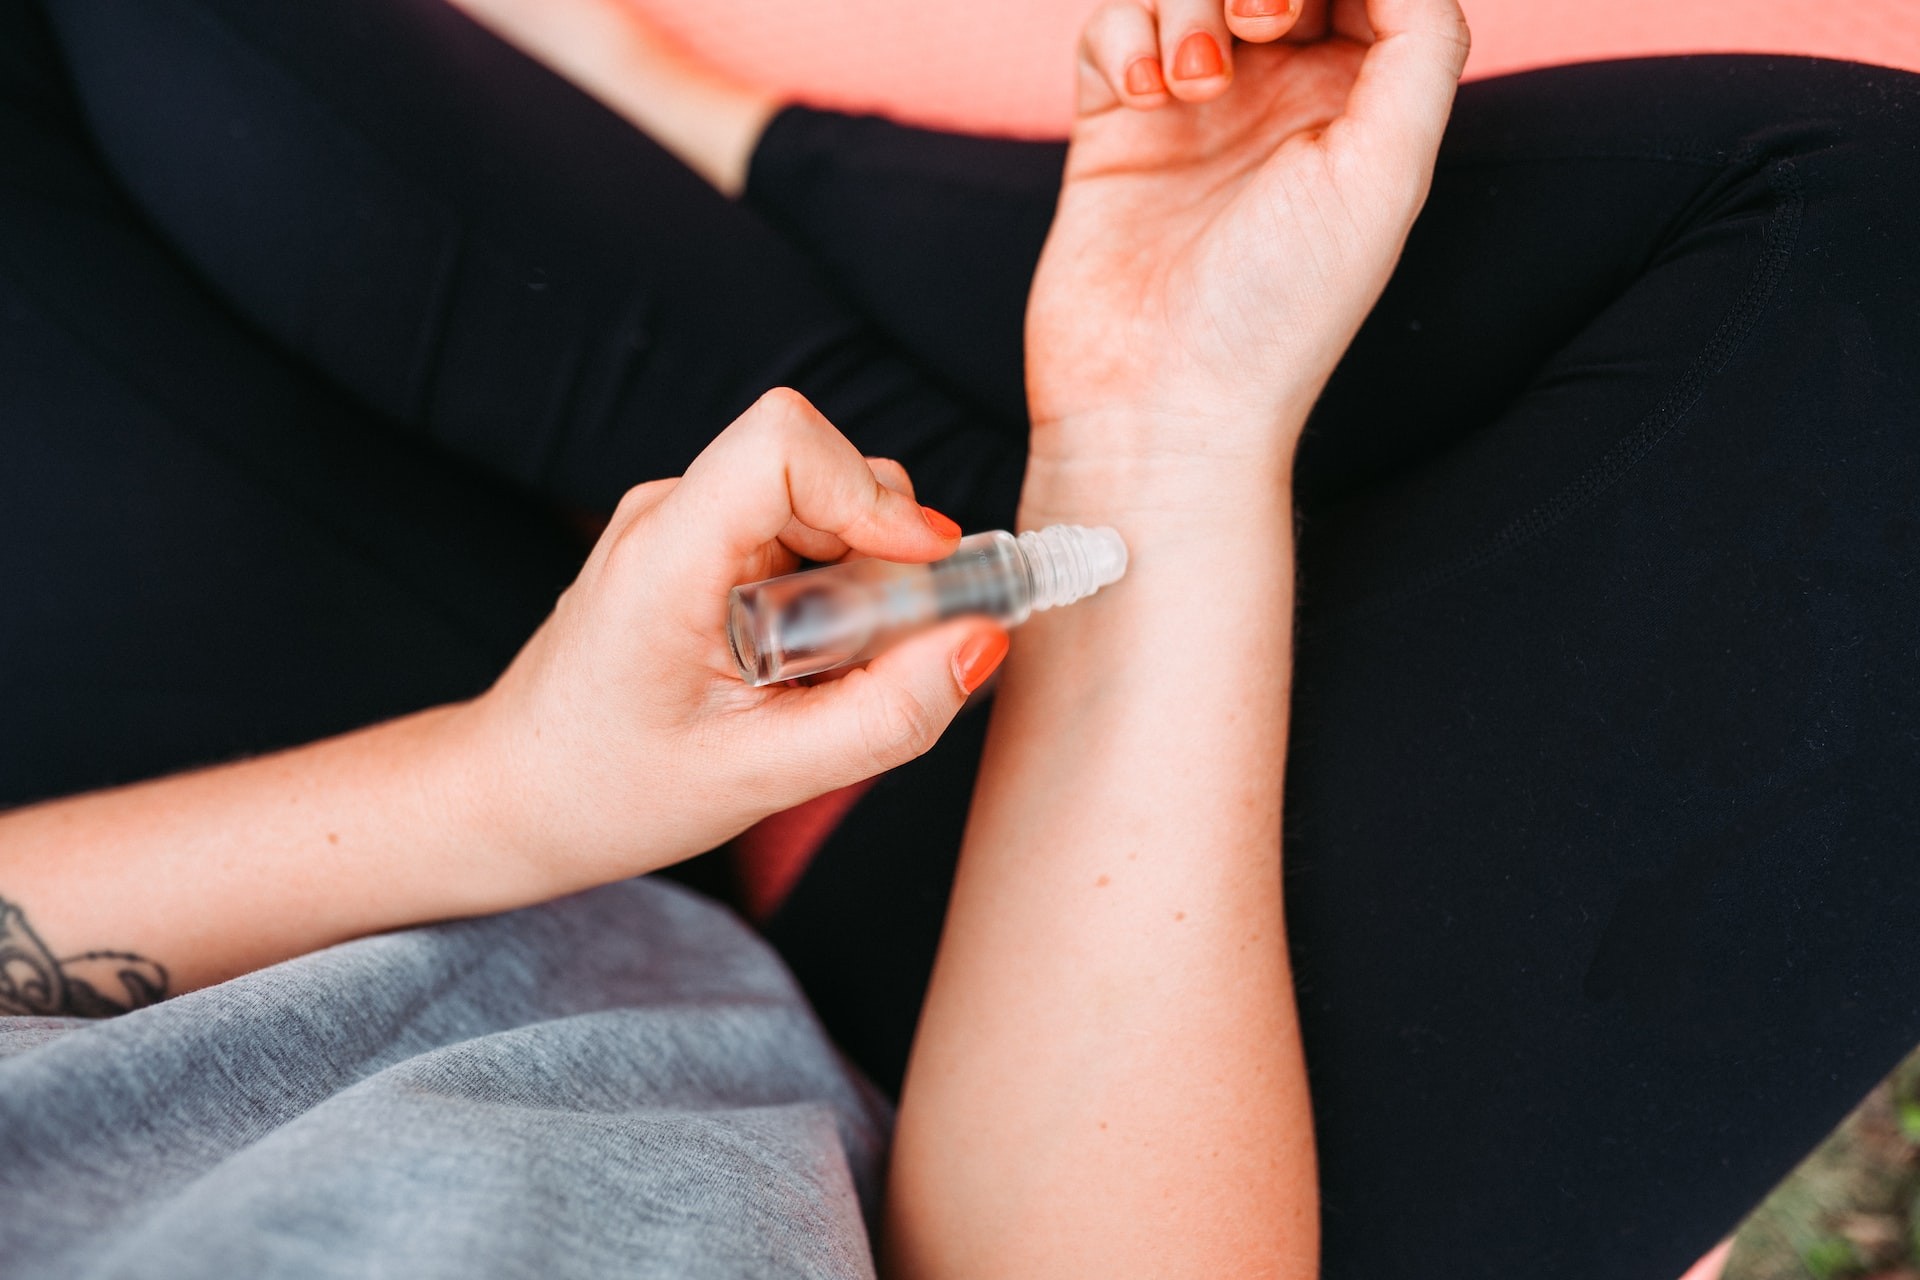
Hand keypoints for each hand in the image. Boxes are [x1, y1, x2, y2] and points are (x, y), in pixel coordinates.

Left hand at [457, 389, 1007, 898]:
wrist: (513, 796)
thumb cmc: (609, 791)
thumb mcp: (762, 776)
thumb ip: (884, 716)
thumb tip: (981, 642)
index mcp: (665, 557)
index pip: (784, 441)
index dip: (872, 494)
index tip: (922, 573)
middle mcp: (667, 515)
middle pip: (821, 467)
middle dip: (881, 555)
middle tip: (879, 658)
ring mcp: (678, 525)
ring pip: (818, 504)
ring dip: (857, 583)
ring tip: (824, 678)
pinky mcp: (694, 548)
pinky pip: (795, 538)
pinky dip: (828, 595)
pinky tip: (800, 670)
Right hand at [1024, 0, 1468, 479]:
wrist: (1159, 405)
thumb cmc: (1281, 312)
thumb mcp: (1386, 172)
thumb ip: (1420, 43)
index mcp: (1360, 107)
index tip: (1307, 12)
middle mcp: (1279, 99)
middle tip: (1261, 25)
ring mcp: (1192, 109)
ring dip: (1190, 3)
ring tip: (1194, 86)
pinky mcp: (1113, 127)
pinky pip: (1113, 25)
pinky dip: (1128, 38)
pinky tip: (1147, 100)